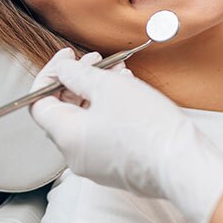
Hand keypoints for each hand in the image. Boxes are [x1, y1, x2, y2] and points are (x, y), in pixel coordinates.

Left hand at [29, 48, 222, 222]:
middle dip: (77, 78)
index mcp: (67, 136)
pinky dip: (108, 107)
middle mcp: (75, 154)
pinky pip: (102, 130)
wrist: (185, 163)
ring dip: (96, 89)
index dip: (50, 74)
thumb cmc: (147, 126)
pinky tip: (127, 88)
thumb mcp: (107, 87)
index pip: (38, 102)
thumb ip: (76, 74)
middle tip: (95, 60)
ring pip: (86, 117)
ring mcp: (95, 162)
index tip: (66, 58)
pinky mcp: (115, 164)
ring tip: (118, 71)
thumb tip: (61, 68)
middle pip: (63, 108)